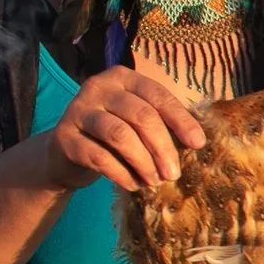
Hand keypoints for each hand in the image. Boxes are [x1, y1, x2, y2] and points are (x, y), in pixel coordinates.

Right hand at [45, 66, 206, 192]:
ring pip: (120, 135)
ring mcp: (78, 110)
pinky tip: (133, 185)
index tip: (198, 144)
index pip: (158, 95)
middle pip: (141, 115)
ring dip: (143, 162)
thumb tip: (195, 142)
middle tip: (173, 174)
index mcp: (122, 78)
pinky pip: (100, 157)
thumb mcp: (134, 122)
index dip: (181, 120)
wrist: (65, 154)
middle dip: (163, 147)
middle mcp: (99, 87)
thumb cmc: (110, 136)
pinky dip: (122, 174)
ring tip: (154, 181)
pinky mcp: (65, 137)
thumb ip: (160, 124)